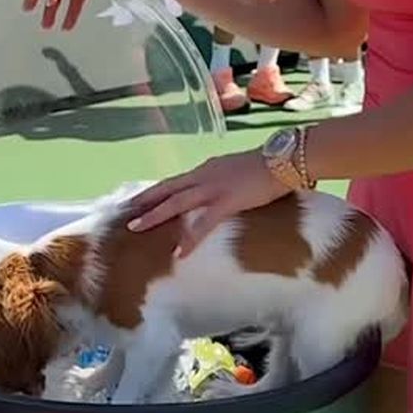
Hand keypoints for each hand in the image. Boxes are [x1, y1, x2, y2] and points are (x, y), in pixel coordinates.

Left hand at [126, 150, 288, 255]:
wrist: (286, 159)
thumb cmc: (269, 166)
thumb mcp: (239, 171)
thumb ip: (225, 180)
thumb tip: (220, 192)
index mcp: (208, 168)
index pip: (176, 181)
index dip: (156, 191)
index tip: (138, 200)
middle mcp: (205, 175)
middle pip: (168, 188)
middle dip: (146, 201)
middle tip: (126, 212)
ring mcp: (214, 187)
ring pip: (177, 202)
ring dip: (155, 215)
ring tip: (136, 228)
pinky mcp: (228, 201)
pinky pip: (204, 223)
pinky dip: (190, 238)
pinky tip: (179, 252)